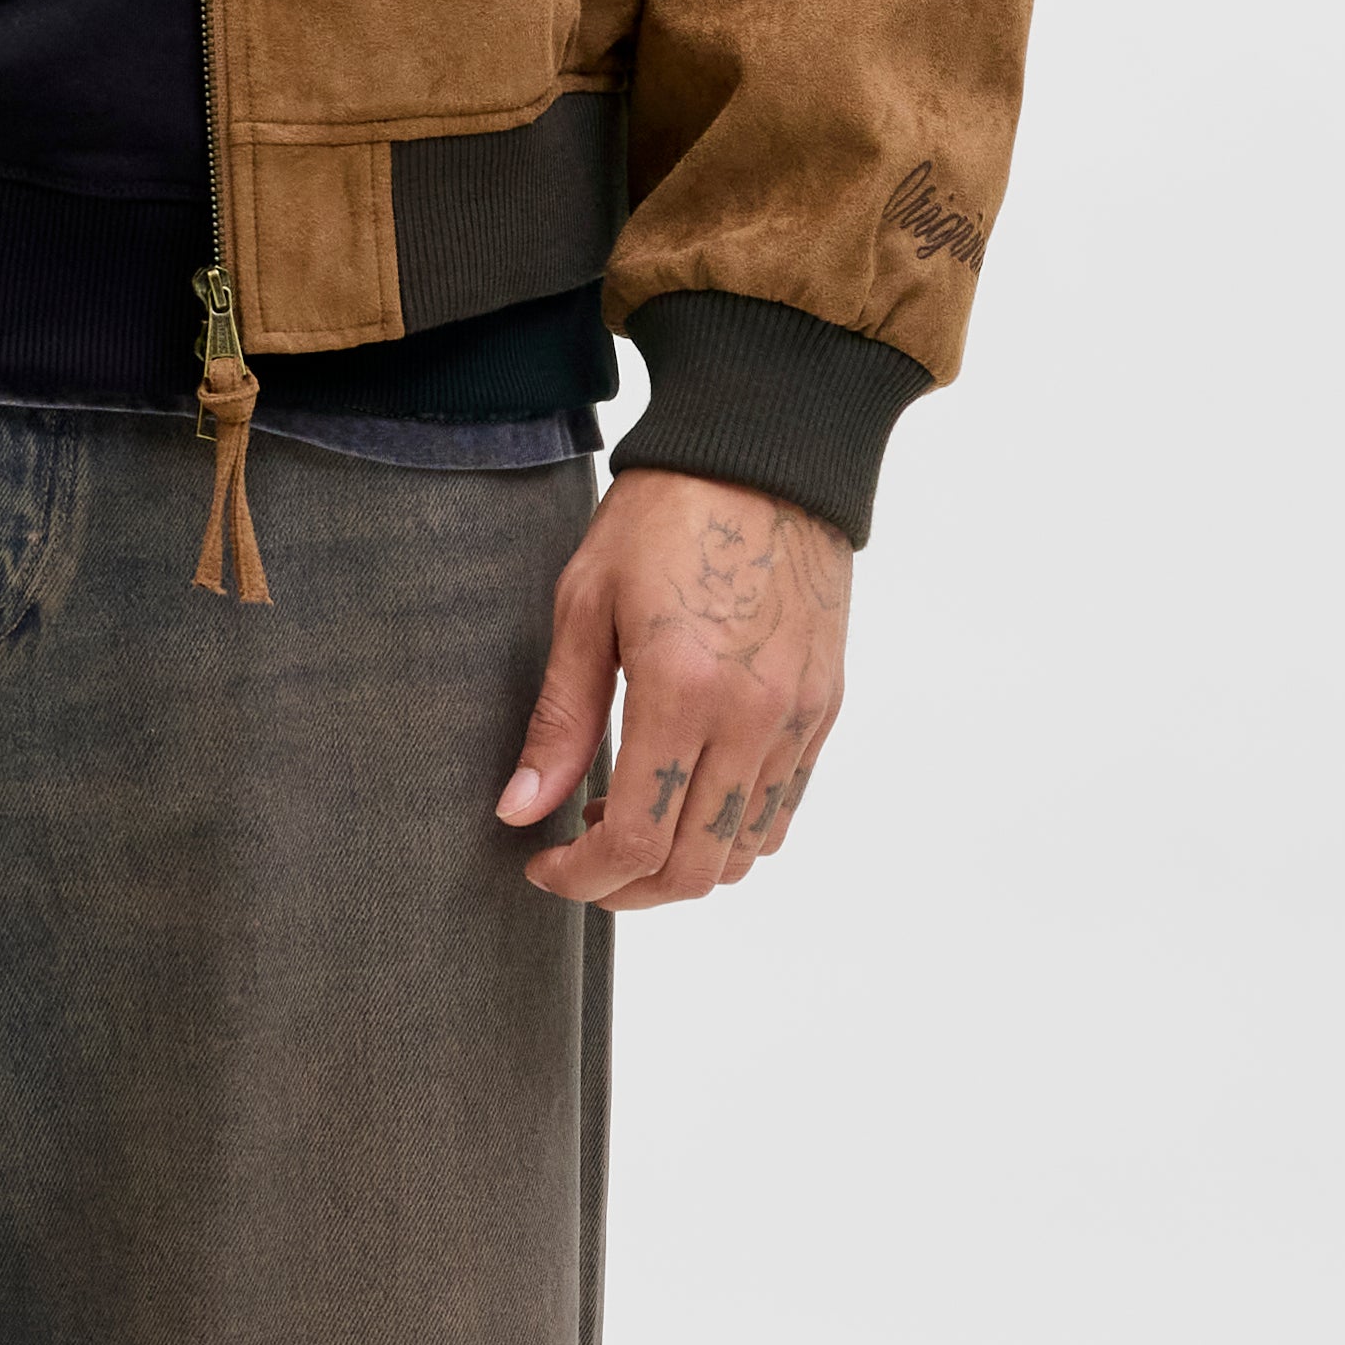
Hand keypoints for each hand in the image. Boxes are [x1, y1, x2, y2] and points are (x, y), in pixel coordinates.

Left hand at [497, 472, 849, 909]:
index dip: (581, 877)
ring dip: (680, 865)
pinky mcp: (825, 707)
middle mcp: (752, 719)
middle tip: (578, 861)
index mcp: (682, 692)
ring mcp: (798, 719)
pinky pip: (782, 809)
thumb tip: (519, 811)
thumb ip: (559, 720)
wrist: (765, 454)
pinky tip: (685, 791)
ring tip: (628, 816)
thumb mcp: (584, 605)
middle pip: (694, 869)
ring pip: (746, 853)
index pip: (635, 841)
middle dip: (626, 890)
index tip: (542, 864)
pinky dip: (731, 831)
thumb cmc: (664, 516)